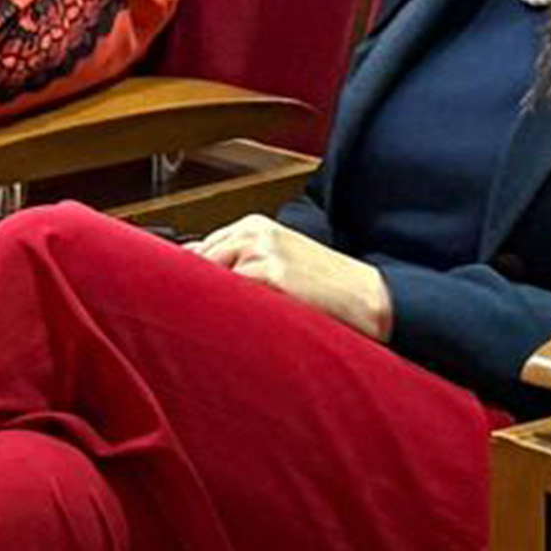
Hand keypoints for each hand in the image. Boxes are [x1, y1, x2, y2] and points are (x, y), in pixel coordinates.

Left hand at [189, 211, 394, 340]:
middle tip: (200, 317)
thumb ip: (238, 262)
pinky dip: (227, 312)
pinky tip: (236, 325)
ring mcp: (260, 250)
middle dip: (195, 291)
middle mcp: (253, 232)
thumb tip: (190, 274)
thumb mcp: (277, 261)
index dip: (190, 280)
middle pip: (196, 262)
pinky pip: (229, 295)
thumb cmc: (321, 287)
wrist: (365, 296)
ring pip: (208, 279)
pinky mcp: (270, 274)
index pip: (198, 248)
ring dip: (209, 304)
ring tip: (222, 324)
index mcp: (253, 226)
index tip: (185, 301)